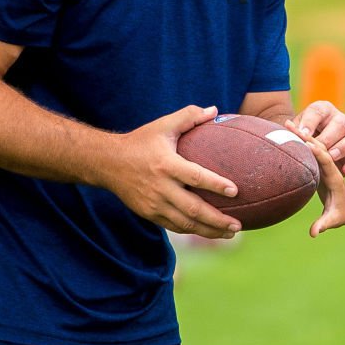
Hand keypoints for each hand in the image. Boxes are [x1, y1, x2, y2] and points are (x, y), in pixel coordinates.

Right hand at [101, 105, 241, 238]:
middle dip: (218, 220)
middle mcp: (160, 187)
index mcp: (166, 164)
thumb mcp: (162, 125)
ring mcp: (154, 204)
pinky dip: (193, 230)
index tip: (235, 191)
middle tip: (238, 225)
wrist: (106, 163)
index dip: (216, 185)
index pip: (195, 177)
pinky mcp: (149, 214)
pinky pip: (174, 226)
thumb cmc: (140, 141)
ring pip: (186, 223)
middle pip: (194, 209)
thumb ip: (189, 116)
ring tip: (230, 233)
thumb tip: (215, 110)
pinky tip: (209, 231)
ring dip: (209, 231)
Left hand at [291, 100, 344, 177]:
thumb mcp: (294, 136)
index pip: (318, 111)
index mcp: (323, 111)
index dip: (310, 122)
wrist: (309, 157)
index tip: (301, 134)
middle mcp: (341, 120)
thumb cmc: (299, 142)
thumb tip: (288, 128)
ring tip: (332, 157)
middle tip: (319, 147)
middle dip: (329, 136)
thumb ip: (292, 133)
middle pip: (341, 123)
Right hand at [295, 133, 344, 237]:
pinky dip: (299, 139)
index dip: (317, 151)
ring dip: (302, 133)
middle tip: (290, 126)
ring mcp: (326, 162)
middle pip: (319, 147)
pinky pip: (309, 148)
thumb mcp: (334, 219)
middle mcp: (331, 165)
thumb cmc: (343, 212)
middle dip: (306, 136)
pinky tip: (287, 131)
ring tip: (286, 123)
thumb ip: (325, 224)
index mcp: (335, 176)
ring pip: (314, 144)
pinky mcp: (320, 162)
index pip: (327, 161)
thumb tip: (314, 233)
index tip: (305, 141)